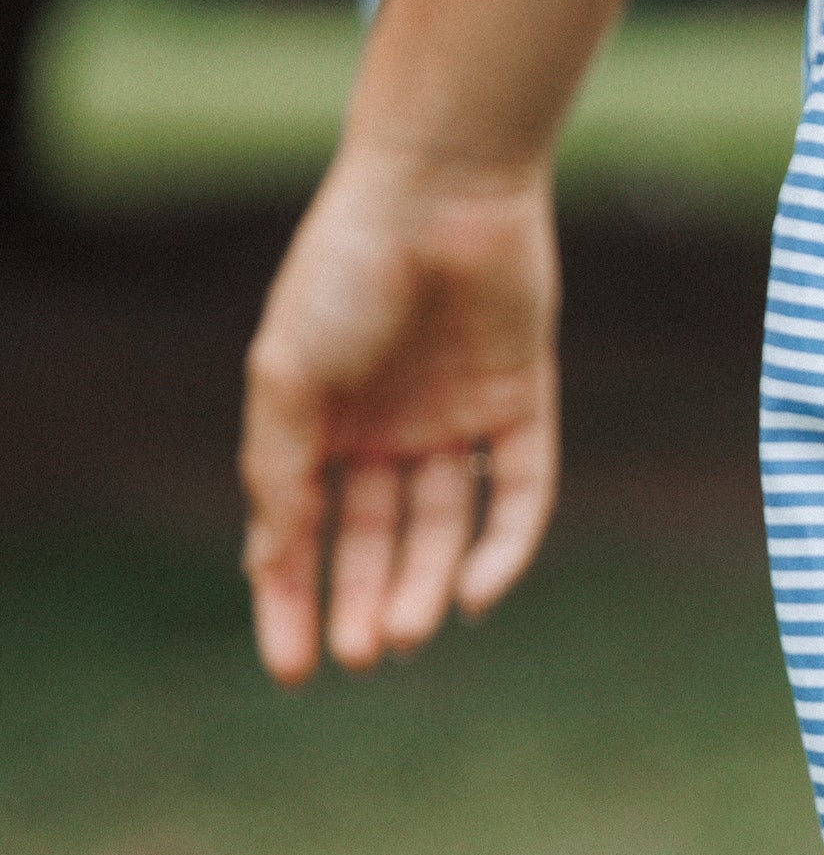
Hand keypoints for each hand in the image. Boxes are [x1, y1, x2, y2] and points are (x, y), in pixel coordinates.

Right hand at [241, 144, 559, 682]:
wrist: (439, 183)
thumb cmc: (344, 268)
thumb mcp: (286, 377)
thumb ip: (281, 472)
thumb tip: (271, 565)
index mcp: (319, 422)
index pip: (303, 535)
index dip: (291, 602)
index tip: (291, 671)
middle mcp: (388, 428)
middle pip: (379, 541)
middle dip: (367, 602)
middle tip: (365, 655)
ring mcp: (456, 416)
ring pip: (445, 527)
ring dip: (427, 584)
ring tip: (410, 632)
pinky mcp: (522, 401)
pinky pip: (518, 489)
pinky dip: (502, 546)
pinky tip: (477, 594)